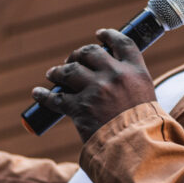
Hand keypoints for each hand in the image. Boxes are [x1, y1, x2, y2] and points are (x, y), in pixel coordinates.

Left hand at [32, 29, 156, 141]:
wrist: (137, 148)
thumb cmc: (145, 128)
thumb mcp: (146, 98)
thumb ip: (131, 85)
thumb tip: (112, 81)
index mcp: (136, 71)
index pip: (122, 43)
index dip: (109, 35)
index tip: (99, 34)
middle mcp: (115, 76)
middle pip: (90, 53)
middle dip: (78, 54)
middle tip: (71, 60)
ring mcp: (96, 90)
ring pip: (69, 70)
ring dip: (58, 71)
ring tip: (53, 74)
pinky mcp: (80, 107)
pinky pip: (55, 98)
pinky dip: (44, 94)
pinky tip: (37, 92)